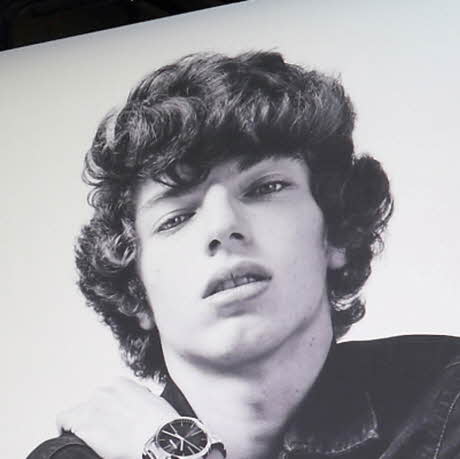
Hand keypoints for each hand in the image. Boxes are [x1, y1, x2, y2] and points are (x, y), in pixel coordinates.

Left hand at [57, 377, 178, 458]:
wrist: (159, 439)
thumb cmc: (161, 424)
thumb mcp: (153, 401)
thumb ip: (137, 399)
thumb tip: (134, 408)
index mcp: (121, 384)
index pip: (104, 394)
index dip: (106, 409)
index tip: (109, 420)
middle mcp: (104, 392)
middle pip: (89, 404)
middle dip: (93, 418)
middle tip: (102, 433)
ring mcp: (92, 408)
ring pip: (74, 413)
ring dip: (78, 424)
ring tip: (84, 438)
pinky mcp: (83, 425)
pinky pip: (63, 422)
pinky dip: (64, 430)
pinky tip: (69, 439)